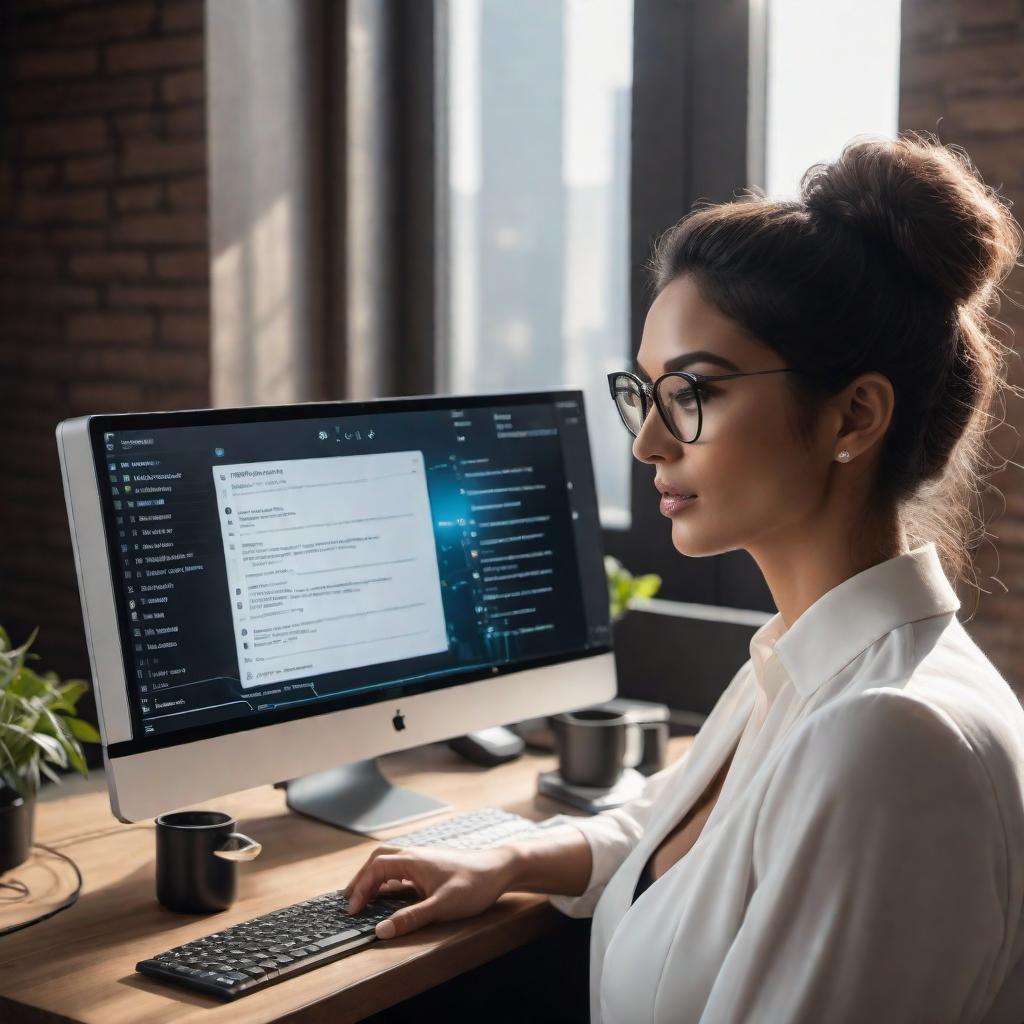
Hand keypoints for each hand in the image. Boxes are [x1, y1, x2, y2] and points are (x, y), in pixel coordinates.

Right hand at [343, 843, 516, 939]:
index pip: (375, 869)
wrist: (500, 868)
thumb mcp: (441, 906)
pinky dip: (388, 878)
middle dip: (361, 878)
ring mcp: (423, 857)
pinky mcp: (431, 864)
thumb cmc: (473, 884)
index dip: (360, 889)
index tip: (352, 910)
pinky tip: (391, 893)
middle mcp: (415, 854)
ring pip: (390, 861)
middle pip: (378, 860)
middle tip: (350, 900)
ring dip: (374, 876)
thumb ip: (410, 918)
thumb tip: (381, 931)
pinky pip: (401, 867)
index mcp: (413, 860)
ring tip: (364, 896)